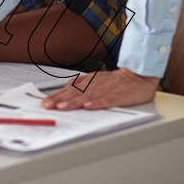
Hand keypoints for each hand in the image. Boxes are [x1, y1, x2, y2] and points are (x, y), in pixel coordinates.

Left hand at [41, 68, 159, 110]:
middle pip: (76, 93)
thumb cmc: (115, 82)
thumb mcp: (95, 81)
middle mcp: (95, 84)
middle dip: (60, 99)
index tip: (45, 103)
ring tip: (63, 107)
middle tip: (48, 106)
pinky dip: (98, 103)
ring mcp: (107, 89)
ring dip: (74, 102)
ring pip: (88, 96)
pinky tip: (89, 106)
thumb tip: (62, 95)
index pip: (70, 90)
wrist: (138, 76)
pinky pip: (107, 99)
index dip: (57, 96)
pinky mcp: (119, 95)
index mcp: (89, 82)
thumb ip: (80, 88)